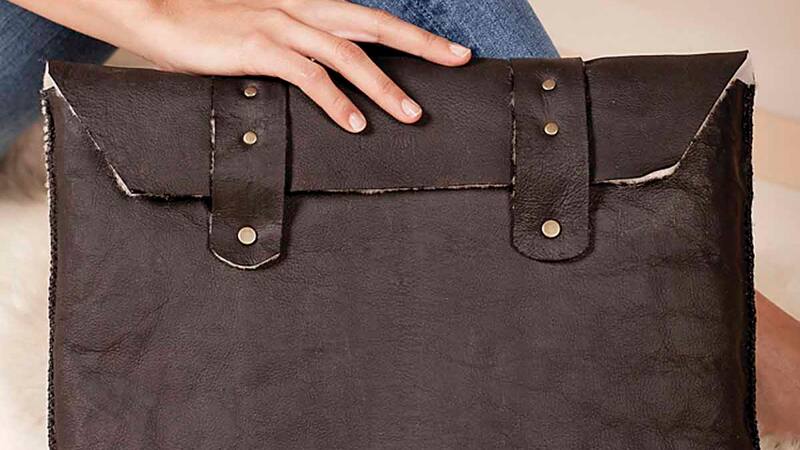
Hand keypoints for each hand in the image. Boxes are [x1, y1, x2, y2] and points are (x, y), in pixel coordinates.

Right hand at [13, 0, 471, 132]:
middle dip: (420, 45)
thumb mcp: (265, 32)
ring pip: (347, 55)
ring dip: (383, 86)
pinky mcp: (259, 48)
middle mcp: (302, 9)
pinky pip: (307, 76)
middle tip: (458, 62)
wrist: (159, 11)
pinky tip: (354, 124)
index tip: (450, 50)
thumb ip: (300, 51)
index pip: (371, 19)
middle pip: (374, 26)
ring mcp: (282, 26)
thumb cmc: (212, 27)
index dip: (413, 34)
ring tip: (412, 114)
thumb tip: (331, 80)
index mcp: (308, 6)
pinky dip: (334, 101)